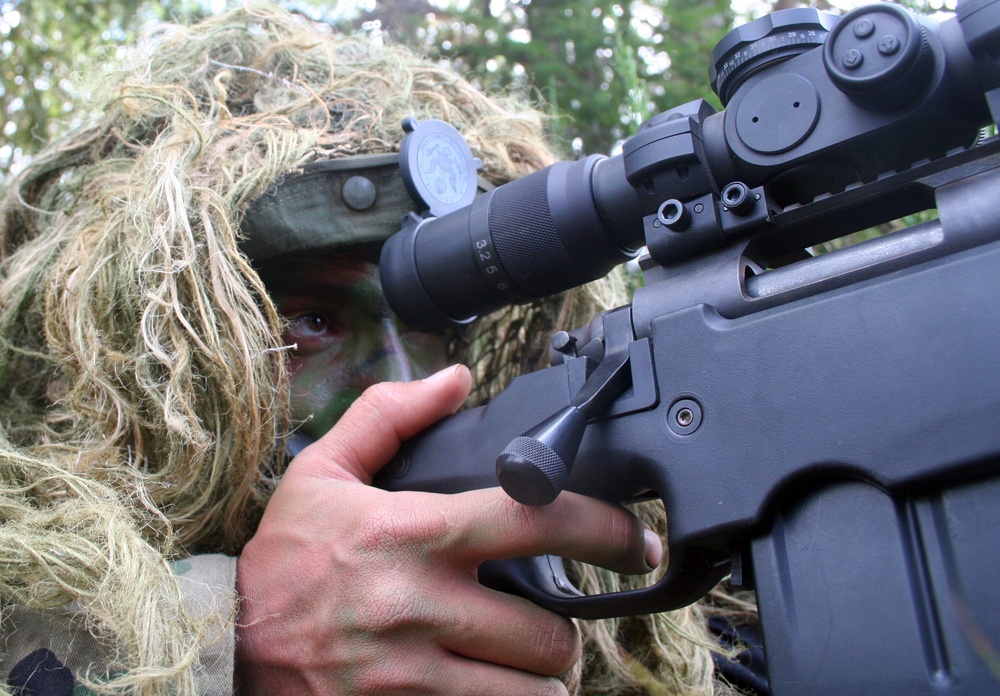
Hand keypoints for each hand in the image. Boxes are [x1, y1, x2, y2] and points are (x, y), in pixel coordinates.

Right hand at [235, 365, 659, 694]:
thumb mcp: (322, 474)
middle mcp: (422, 605)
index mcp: (414, 533)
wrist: (222, 648)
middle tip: (554, 624)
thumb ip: (389, 417)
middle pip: (547, 632)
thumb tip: (454, 378)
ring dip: (541, 682)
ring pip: (529, 693)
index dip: (603, 529)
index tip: (633, 541)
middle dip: (564, 633)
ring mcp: (414, 672)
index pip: (536, 520)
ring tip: (527, 666)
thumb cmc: (282, 562)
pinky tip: (491, 690)